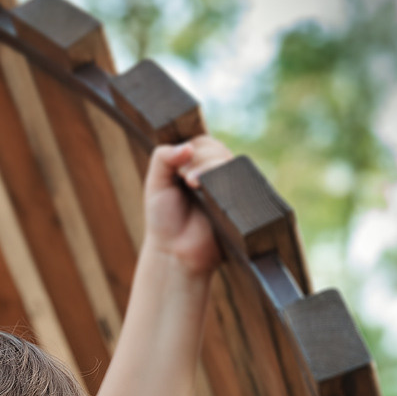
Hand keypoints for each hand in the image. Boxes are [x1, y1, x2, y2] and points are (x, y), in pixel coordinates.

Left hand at [142, 136, 233, 276]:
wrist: (177, 253)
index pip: (200, 142)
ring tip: (193, 184)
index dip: (191, 147)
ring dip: (209, 167)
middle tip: (185, 180)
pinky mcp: (239, 201)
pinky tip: (209, 189)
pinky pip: (241, 180)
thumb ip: (163, 157)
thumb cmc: (164, 220)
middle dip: (199, 158)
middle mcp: (213, 173)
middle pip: (215, 148)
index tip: (178, 169)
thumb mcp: (155, 183)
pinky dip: (225, 179)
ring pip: (227, 160)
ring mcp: (227, 187)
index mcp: (194, 165)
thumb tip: (188, 145)